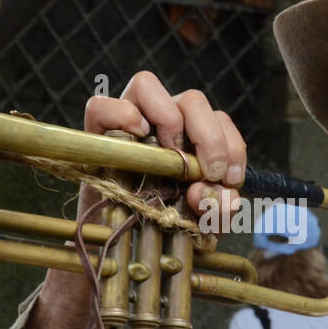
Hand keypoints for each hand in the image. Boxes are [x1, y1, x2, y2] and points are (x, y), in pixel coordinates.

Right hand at [83, 70, 245, 229]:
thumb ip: (218, 208)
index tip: (230, 179)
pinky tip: (137, 138)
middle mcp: (162, 119)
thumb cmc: (171, 224)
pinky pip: (101, 106)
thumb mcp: (205, 221)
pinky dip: (121, 115)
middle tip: (209, 172)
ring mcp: (128, 121)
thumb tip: (204, 190)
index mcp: (192, 133)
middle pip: (192, 99)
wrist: (129, 244)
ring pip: (147, 84)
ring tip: (171, 153)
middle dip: (209, 136)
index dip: (231, 146)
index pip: (218, 119)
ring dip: (168, 117)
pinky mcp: (96, 133)